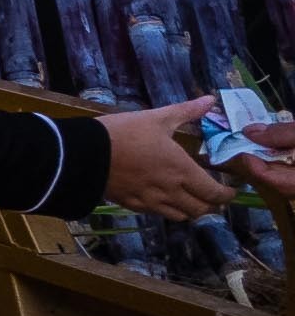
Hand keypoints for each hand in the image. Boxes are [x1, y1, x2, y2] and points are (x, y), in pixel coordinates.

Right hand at [97, 98, 231, 216]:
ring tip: (190, 198)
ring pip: (182, 216)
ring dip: (191, 209)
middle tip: (212, 194)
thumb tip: (210, 99)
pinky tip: (163, 198)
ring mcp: (151, 201)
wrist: (84, 154)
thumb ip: (186, 111)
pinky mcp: (133, 205)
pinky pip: (159, 214)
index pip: (215, 193)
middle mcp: (171, 191)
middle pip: (202, 209)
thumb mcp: (156, 118)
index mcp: (182, 170)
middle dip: (212, 204)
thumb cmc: (123, 133)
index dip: (227, 194)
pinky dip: (168, 210)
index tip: (231, 189)